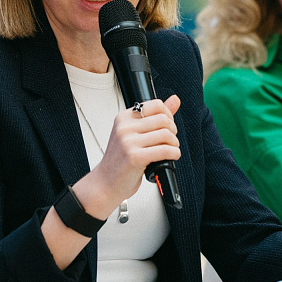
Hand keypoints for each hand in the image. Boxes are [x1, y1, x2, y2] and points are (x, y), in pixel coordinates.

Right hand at [80, 95, 181, 213]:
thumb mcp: (134, 134)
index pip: (156, 105)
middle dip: (173, 131)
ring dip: (174, 144)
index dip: (168, 115)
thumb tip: (175, 99)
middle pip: (163, 120)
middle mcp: (125, 127)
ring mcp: (128, 142)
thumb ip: (155, 116)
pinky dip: (174, 154)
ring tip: (170, 150)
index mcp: (124, 118)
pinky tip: (171, 157)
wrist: (105, 183)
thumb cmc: (120, 160)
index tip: (168, 126)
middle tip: (170, 141)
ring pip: (166, 135)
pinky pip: (165, 150)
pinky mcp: (135, 157)